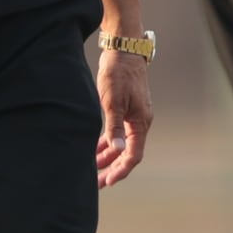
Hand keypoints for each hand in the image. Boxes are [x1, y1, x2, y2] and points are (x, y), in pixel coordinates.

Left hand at [93, 47, 152, 188]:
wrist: (123, 49)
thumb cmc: (118, 73)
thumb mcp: (113, 101)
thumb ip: (115, 127)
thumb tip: (117, 150)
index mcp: (140, 122)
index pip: (133, 155)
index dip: (121, 170)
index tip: (107, 181)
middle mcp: (140, 121)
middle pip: (127, 153)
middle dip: (112, 168)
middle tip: (96, 182)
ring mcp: (133, 115)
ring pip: (121, 143)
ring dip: (108, 157)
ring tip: (92, 169)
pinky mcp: (126, 109)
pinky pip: (118, 132)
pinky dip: (107, 142)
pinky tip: (95, 149)